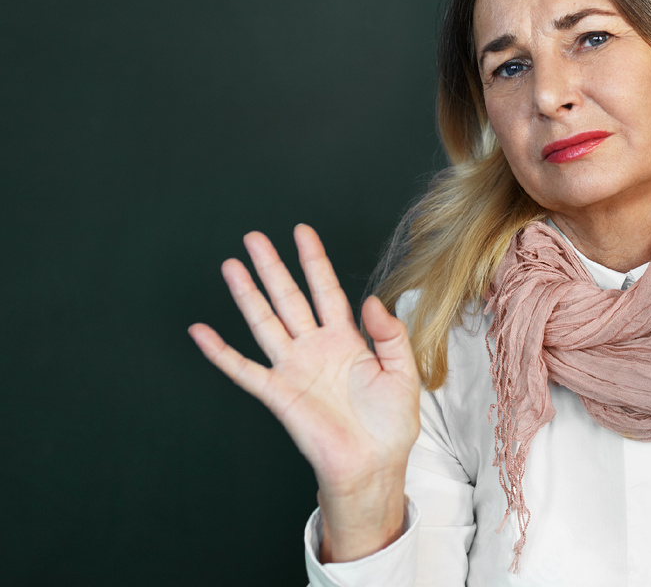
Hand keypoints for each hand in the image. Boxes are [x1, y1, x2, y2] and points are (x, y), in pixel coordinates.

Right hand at [188, 225, 421, 560]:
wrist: (373, 464)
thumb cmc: (390, 424)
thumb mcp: (403, 372)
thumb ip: (390, 334)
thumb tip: (372, 301)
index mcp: (346, 340)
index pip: (326, 290)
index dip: (314, 261)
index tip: (302, 232)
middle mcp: (315, 348)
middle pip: (289, 298)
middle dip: (272, 267)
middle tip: (254, 237)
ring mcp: (294, 369)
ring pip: (264, 322)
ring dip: (247, 295)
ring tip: (231, 266)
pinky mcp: (279, 394)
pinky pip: (243, 370)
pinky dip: (220, 352)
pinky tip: (201, 331)